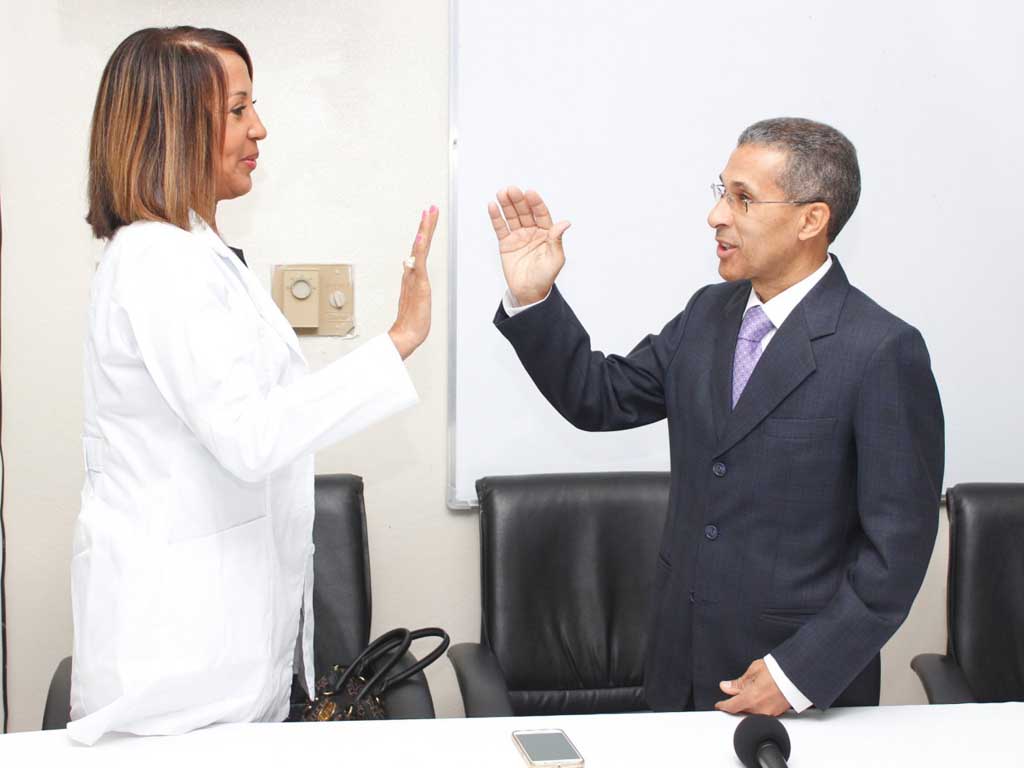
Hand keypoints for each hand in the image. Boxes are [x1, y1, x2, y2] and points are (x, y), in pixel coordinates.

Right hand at [389, 206, 438, 359]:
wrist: (405, 336)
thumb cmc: (411, 322)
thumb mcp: (416, 299)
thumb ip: (413, 283)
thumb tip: (408, 268)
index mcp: (413, 276)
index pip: (420, 250)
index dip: (424, 234)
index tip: (428, 219)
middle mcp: (411, 273)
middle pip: (419, 244)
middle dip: (425, 225)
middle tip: (430, 208)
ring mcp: (414, 278)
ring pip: (419, 249)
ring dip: (424, 230)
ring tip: (427, 214)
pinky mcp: (418, 285)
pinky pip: (419, 263)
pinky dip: (420, 249)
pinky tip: (422, 237)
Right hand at [487, 186, 570, 305]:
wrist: (529, 293)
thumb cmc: (545, 277)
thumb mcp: (555, 259)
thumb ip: (557, 240)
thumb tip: (565, 223)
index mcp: (547, 233)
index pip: (541, 214)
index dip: (536, 203)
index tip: (530, 193)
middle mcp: (532, 231)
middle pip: (525, 211)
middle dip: (518, 200)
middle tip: (512, 190)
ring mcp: (518, 236)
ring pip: (512, 216)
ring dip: (507, 204)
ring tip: (501, 193)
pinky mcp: (506, 243)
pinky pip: (500, 227)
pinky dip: (496, 217)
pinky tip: (492, 206)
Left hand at [714, 659, 790, 715]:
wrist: (798, 675)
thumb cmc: (779, 670)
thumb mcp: (753, 671)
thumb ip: (738, 682)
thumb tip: (726, 686)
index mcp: (751, 698)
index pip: (731, 706)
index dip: (723, 706)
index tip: (719, 705)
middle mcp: (760, 709)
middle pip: (742, 710)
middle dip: (737, 702)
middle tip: (736, 692)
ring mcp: (770, 712)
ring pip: (752, 711)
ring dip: (749, 703)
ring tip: (754, 689)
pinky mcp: (777, 712)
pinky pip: (762, 711)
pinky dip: (758, 704)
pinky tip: (762, 694)